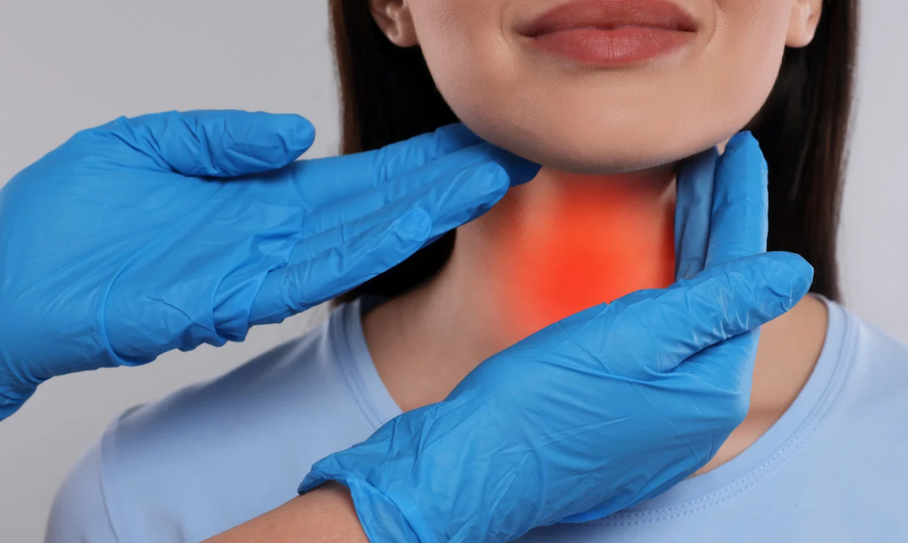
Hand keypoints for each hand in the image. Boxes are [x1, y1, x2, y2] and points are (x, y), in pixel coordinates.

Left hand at [0, 110, 537, 418]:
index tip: (464, 143)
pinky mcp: (240, 293)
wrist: (8, 278)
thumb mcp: (150, 144)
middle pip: (376, 205)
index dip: (413, 162)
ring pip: (365, 235)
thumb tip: (295, 134)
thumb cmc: (67, 218)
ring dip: (427, 210)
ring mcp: (264, 266)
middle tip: (505, 155)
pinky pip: (322, 266)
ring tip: (486, 178)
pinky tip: (420, 219)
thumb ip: (226, 137)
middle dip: (442, 182)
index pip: (354, 178)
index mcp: (259, 197)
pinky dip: (376, 242)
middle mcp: (275, 235)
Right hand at [297, 132, 805, 542]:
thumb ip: (718, 303)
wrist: (472, 469)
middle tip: (713, 158)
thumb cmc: (541, 402)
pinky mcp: (629, 422)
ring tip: (689, 194)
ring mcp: (664, 421)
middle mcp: (698, 410)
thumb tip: (795, 270)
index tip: (743, 147)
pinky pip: (662, 343)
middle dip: (716, 222)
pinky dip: (663, 291)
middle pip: (719, 294)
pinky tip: (648, 262)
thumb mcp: (633, 339)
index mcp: (712, 388)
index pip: (742, 275)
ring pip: (690, 316)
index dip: (741, 205)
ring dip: (692, 253)